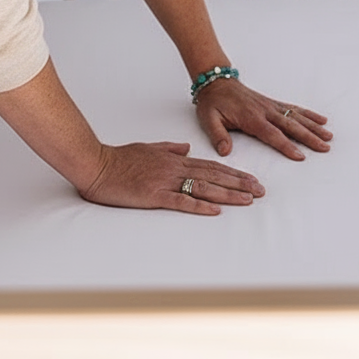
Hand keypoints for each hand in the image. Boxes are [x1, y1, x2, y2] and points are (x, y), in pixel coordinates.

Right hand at [77, 141, 265, 214]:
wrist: (97, 163)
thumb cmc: (121, 158)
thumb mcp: (149, 147)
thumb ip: (170, 148)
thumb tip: (187, 148)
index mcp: (175, 159)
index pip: (212, 166)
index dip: (234, 173)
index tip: (252, 179)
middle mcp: (175, 168)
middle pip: (214, 176)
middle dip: (240, 183)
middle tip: (261, 191)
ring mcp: (165, 181)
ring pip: (204, 187)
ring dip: (228, 194)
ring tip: (248, 200)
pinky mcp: (154, 195)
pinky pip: (181, 200)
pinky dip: (200, 205)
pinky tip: (215, 210)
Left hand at [195, 78, 332, 159]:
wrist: (216, 83)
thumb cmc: (213, 103)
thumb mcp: (208, 120)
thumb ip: (218, 136)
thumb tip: (225, 151)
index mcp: (251, 118)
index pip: (272, 134)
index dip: (287, 145)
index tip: (301, 155)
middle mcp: (265, 111)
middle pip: (291, 126)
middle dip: (309, 137)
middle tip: (324, 147)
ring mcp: (271, 106)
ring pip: (296, 117)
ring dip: (313, 126)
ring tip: (329, 136)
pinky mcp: (273, 103)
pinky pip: (293, 108)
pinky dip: (308, 114)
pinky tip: (321, 120)